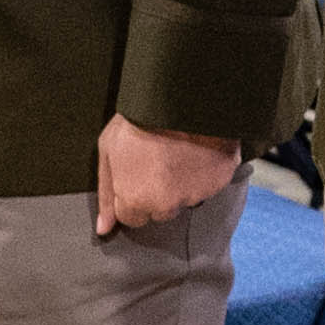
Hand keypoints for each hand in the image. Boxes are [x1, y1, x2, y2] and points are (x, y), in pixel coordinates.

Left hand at [93, 120, 242, 235]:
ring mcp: (195, 194)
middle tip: (158, 160)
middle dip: (158, 194)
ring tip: (178, 152)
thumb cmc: (139, 119)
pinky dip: (204, 172)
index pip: (133, 218)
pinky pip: (210, 184)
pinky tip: (197, 150)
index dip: (133, 194)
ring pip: (185, 200)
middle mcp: (167, 205)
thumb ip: (106, 193)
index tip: (137, 174)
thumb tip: (104, 229)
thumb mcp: (109, 150)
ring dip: (182, 183)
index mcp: (136, 200)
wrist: (179, 95)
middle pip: (160, 212)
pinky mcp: (219, 180)